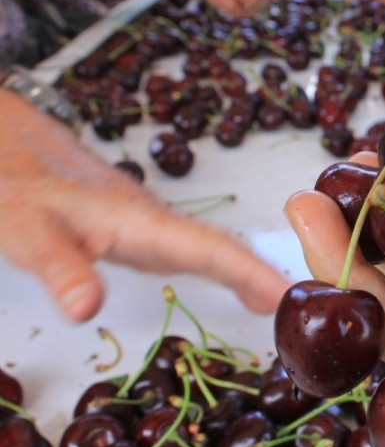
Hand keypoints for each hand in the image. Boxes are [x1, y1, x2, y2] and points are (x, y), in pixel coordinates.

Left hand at [0, 90, 289, 321]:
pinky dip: (218, 264)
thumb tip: (89, 310)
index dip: (249, 270)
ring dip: (242, 269)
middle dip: (258, 273)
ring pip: (205, 245)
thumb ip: (60, 266)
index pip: (206, 248)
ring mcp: (143, 219)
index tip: (284, 292)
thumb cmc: (14, 179)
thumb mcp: (26, 227)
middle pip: (217, 247)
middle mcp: (150, 218)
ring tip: (272, 297)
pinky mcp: (131, 223)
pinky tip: (227, 278)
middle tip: (295, 303)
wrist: (7, 136)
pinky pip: (187, 246)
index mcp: (137, 219)